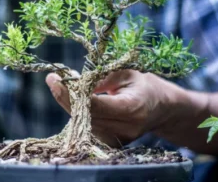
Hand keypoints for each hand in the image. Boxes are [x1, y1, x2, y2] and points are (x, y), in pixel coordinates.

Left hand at [46, 70, 186, 146]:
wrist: (163, 109)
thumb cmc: (145, 86)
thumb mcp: (126, 73)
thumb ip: (100, 78)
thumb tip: (73, 82)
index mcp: (132, 108)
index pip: (94, 105)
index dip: (72, 93)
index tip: (54, 79)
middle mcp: (125, 128)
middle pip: (85, 116)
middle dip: (66, 98)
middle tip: (55, 80)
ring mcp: (118, 139)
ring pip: (83, 123)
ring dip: (72, 105)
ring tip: (71, 88)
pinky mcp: (112, 144)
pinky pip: (88, 128)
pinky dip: (80, 114)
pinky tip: (82, 102)